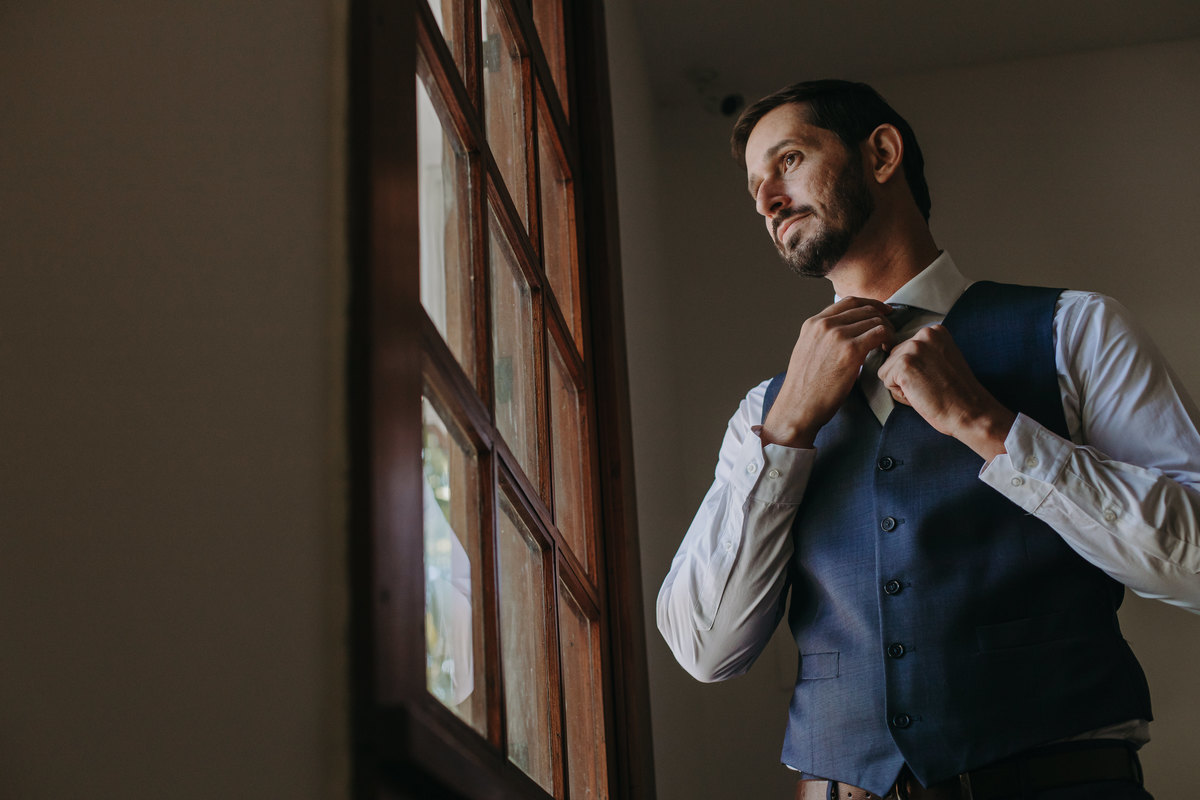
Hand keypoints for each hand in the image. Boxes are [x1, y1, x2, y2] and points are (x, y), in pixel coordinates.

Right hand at [762, 297, 894, 447]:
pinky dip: (889, 338)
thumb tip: (845, 334)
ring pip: (875, 320)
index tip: (882, 311)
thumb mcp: (807, 352)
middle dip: (882, 318)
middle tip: (889, 332)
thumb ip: (823, 338)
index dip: (870, 304)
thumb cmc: (805, 388)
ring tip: (888, 344)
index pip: (848, 302)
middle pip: (864, 308)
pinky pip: (880, 333)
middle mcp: (824, 324)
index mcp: (813, 323)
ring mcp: (837, 335)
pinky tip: (887, 349)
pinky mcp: (851, 350)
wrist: (798, 407)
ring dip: (887, 330)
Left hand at [876, 324, 1014, 459]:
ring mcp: (913, 348)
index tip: (938, 376)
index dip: (917, 369)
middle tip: (931, 385)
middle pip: (894, 357)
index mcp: (935, 330)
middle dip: (907, 375)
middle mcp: (924, 333)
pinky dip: (900, 393)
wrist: (969, 411)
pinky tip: (921, 393)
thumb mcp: (942, 359)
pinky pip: (885, 380)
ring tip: (927, 389)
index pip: (906, 349)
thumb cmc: (957, 392)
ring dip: (903, 384)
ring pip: (888, 369)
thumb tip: (895, 355)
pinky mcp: (904, 364)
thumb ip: (923, 352)